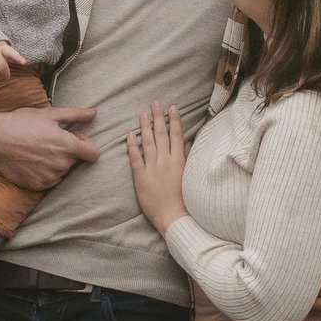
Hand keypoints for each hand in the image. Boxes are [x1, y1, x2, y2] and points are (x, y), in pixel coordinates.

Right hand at [0, 105, 98, 189]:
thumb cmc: (22, 123)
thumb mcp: (50, 114)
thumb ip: (75, 115)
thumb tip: (94, 113)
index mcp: (68, 146)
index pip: (93, 154)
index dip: (86, 145)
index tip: (74, 139)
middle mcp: (62, 165)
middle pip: (75, 161)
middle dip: (67, 152)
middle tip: (49, 140)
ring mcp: (50, 177)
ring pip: (62, 171)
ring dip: (55, 163)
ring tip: (38, 150)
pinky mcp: (38, 186)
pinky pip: (49, 181)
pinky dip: (44, 173)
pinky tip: (32, 161)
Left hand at [126, 101, 189, 233]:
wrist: (174, 217)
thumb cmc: (184, 200)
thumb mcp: (189, 176)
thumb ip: (187, 158)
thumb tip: (186, 142)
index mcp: (179, 161)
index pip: (176, 136)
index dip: (174, 120)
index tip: (171, 107)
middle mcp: (166, 162)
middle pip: (162, 135)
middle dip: (158, 117)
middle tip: (155, 103)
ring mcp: (153, 169)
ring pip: (148, 143)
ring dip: (145, 127)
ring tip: (142, 113)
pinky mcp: (141, 178)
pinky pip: (136, 158)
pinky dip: (133, 145)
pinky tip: (130, 134)